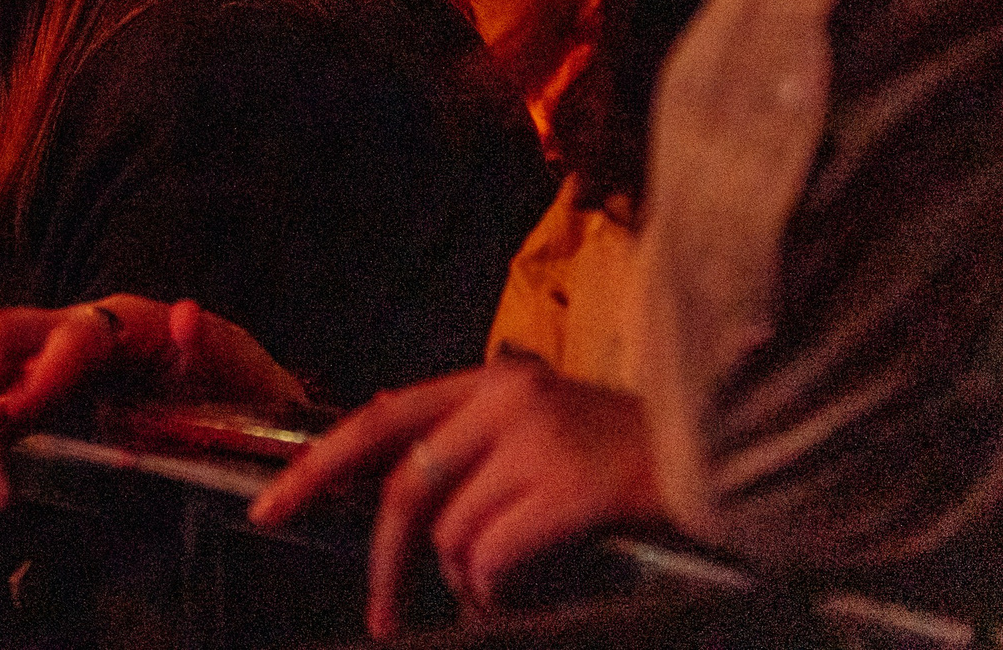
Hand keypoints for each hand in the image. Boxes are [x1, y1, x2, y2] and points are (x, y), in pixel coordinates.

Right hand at [0, 296, 305, 508]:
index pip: (72, 338)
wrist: (246, 404)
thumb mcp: (239, 369)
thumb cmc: (241, 388)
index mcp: (129, 323)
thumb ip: (210, 347)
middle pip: (7, 335)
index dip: (41, 376)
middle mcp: (84, 329)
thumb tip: (185, 316)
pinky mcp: (50, 389)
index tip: (11, 417)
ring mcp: (61, 358)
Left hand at [247, 361, 659, 636]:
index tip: (268, 508)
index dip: (317, 467)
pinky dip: (497, 593)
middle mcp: (506, 400)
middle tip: (381, 618)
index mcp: (491, 383)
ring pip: (451, 535)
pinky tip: (525, 600)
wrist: (735, 463)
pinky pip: (493, 559)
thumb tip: (402, 500)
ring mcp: (539, 441)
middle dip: (383, 563)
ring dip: (469, 585)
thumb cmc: (634, 461)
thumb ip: (477, 449)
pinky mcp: (572, 488)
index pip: (378, 420)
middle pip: (404, 490)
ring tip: (504, 598)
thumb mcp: (547, 431)